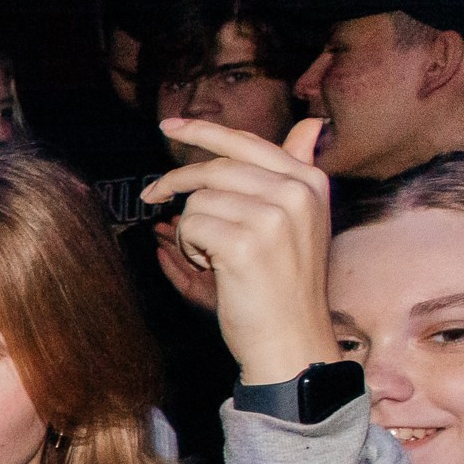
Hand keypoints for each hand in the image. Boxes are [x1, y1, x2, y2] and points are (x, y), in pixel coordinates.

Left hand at [139, 118, 339, 384]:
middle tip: (152, 198)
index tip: (168, 126)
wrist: (291, 339)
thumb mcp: (299, 222)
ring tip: (210, 256)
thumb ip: (295, 172)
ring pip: (199, 199)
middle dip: (175, 183)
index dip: (202, 131)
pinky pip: (190, 227)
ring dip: (190, 230)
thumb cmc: (284, 284)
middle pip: (214, 167)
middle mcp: (296, 191)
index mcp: (309, 181)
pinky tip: (211, 267)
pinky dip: (188, 249)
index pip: (246, 142)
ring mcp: (273, 216)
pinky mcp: (245, 242)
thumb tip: (311, 124)